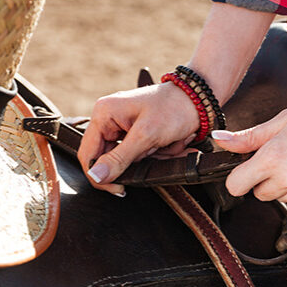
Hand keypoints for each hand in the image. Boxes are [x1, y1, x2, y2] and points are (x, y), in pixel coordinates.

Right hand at [78, 82, 199, 195]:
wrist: (199, 99)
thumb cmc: (172, 108)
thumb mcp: (146, 135)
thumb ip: (119, 158)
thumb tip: (96, 176)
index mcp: (103, 114)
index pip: (88, 153)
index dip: (99, 175)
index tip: (118, 188)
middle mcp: (108, 120)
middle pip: (107, 158)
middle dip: (133, 163)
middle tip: (153, 156)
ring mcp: (122, 127)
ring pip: (126, 159)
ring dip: (148, 158)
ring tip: (166, 145)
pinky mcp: (135, 134)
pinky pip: (139, 155)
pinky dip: (155, 154)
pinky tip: (169, 144)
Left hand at [212, 33, 286, 205]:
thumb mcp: (283, 119)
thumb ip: (249, 137)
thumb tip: (219, 141)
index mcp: (274, 156)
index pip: (237, 185)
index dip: (238, 178)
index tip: (244, 172)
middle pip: (260, 194)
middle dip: (265, 178)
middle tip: (283, 156)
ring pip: (284, 198)